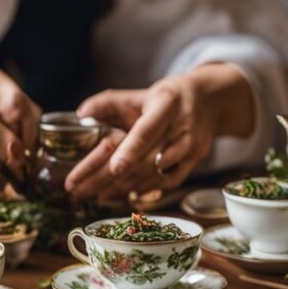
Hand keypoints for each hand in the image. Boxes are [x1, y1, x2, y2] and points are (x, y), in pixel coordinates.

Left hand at [65, 63, 254, 201]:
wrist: (209, 99)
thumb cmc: (167, 97)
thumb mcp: (139, 93)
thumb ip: (108, 102)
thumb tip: (81, 115)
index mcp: (166, 104)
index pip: (147, 130)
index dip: (131, 150)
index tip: (114, 168)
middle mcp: (182, 127)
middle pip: (145, 159)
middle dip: (110, 178)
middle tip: (78, 190)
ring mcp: (191, 146)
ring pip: (155, 174)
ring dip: (123, 188)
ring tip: (93, 195)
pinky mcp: (195, 160)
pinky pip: (169, 182)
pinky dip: (145, 189)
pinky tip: (123, 194)